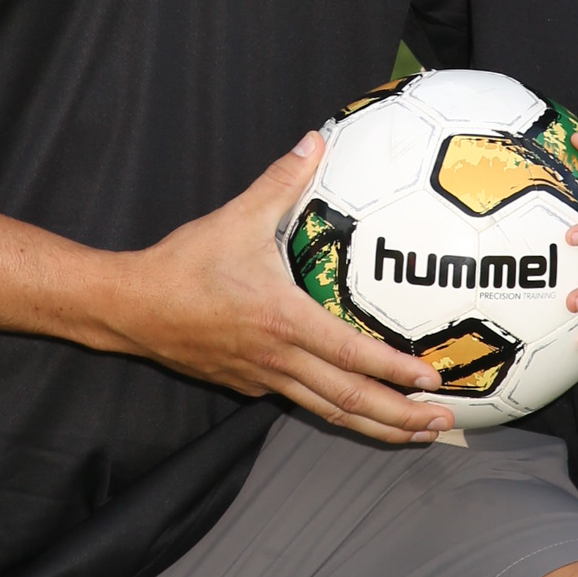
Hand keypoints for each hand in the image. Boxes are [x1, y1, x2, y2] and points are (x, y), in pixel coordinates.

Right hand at [103, 138, 457, 442]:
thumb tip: (314, 142)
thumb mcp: (236, 218)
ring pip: (330, 412)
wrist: (130, 308)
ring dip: (378, 427)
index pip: (353, 355)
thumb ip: (281, 182)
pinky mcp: (248, 385)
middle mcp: (279, 360)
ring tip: (419, 434)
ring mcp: (264, 379)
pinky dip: (338, 411)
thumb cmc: (184, 265)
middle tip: (447, 425)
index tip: (434, 381)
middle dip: (402, 418)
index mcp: (285, 322)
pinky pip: (301, 402)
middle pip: (351, 401)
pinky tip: (358, 409)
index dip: (396, 371)